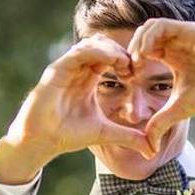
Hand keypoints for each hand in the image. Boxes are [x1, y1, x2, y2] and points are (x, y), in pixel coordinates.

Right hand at [0, 34, 150, 183]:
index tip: (136, 74)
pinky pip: (79, 52)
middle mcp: (77, 69)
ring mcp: (66, 67)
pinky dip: (97, 52)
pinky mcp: (57, 70)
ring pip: (92, 45)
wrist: (43, 141)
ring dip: (112, 50)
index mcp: (88, 78)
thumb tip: (151, 150)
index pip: (109, 57)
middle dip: (121, 52)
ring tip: (125, 64)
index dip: (125, 60)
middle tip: (133, 66)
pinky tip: (112, 62)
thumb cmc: (69, 134)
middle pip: (102, 46)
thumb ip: (129, 137)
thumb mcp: (106, 133)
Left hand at [127, 19, 194, 155]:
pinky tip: (146, 54)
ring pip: (149, 26)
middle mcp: (175, 43)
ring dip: (138, 41)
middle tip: (129, 69)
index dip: (131, 61)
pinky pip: (161, 25)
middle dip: (131, 50)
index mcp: (170, 56)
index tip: (128, 78)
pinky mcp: (189, 30)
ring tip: (136, 61)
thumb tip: (148, 147)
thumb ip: (160, 123)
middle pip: (142, 35)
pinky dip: (149, 37)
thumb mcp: (178, 110)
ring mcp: (181, 34)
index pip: (142, 49)